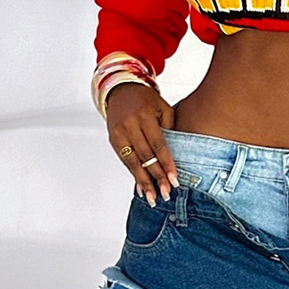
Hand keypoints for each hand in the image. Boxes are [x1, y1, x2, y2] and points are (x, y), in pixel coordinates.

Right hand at [105, 83, 179, 203]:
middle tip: (166, 194)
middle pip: (145, 156)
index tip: (174, 180)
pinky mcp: (113, 140)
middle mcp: (129, 125)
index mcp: (144, 116)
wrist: (120, 90)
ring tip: (153, 198)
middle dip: (157, 177)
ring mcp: (119, 133)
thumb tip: (175, 157)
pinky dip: (134, 175)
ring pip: (133, 162)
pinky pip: (125, 161)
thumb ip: (169, 130)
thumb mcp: (163, 108)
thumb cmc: (146, 100)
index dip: (166, 164)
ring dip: (144, 182)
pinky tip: (142, 188)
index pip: (158, 144)